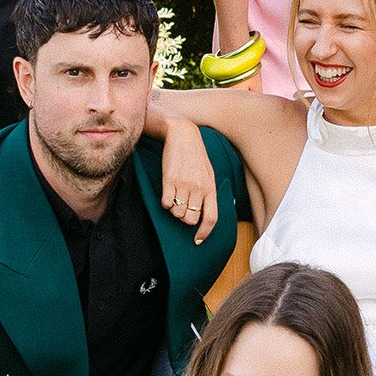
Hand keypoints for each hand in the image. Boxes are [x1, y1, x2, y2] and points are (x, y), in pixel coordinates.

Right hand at [160, 119, 219, 243]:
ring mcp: (183, 185)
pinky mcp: (169, 180)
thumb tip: (203, 215)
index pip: (211, 218)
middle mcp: (198, 188)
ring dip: (174, 210)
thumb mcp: (208, 174)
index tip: (197, 240)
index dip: (205, 233)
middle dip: (185, 219)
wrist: (182, 135)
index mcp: (210, 188)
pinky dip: (164, 202)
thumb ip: (207, 193)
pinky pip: (165, 204)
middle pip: (191, 219)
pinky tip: (167, 192)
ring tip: (175, 196)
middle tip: (183, 208)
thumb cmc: (196, 156)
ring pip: (177, 213)